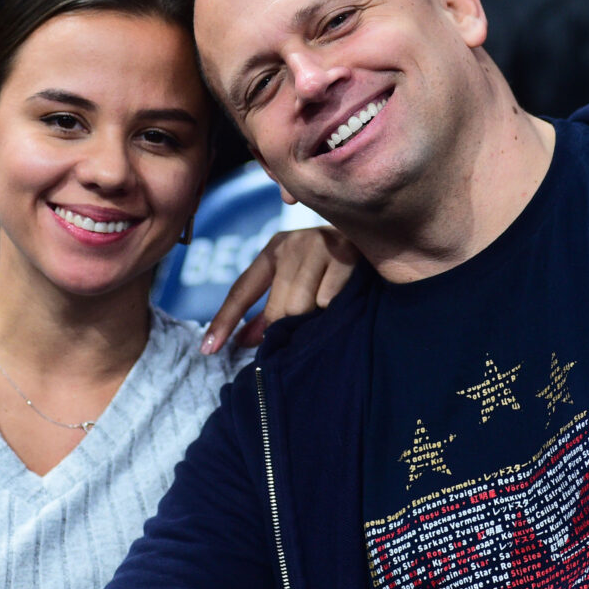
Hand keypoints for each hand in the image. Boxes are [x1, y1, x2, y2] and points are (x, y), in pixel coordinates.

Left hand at [200, 227, 359, 352]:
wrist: (381, 239)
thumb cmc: (334, 268)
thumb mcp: (298, 280)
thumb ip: (271, 308)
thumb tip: (244, 341)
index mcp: (276, 249)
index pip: (242, 290)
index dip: (224, 321)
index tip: (208, 349)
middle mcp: (295, 243)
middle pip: (277, 307)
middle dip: (285, 328)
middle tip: (298, 334)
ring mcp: (321, 246)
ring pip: (302, 307)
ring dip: (312, 319)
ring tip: (327, 310)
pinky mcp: (347, 255)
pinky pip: (328, 301)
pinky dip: (333, 308)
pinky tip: (344, 298)